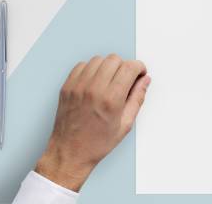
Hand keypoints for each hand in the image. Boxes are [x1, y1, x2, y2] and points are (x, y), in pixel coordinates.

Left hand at [35, 54, 150, 190]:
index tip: (139, 73)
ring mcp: (78, 86)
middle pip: (114, 59)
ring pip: (98, 59)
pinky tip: (95, 81)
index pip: (129, 67)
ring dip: (108, 66)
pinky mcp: (67, 87)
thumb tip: (144, 81)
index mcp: (111, 99)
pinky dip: (91, 69)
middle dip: (124, 66)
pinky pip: (82, 65)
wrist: (69, 153)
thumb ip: (137, 98)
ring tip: (109, 81)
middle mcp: (94, 89)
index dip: (139, 67)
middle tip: (125, 79)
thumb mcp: (125, 124)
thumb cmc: (97, 143)